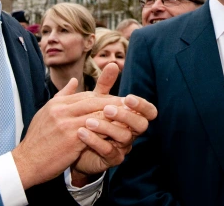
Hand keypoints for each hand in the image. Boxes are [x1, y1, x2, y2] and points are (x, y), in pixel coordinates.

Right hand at [11, 78, 118, 188]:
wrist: (25, 164)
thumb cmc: (38, 140)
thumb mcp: (46, 113)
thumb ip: (62, 96)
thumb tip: (75, 80)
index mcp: (57, 103)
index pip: (86, 95)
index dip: (104, 98)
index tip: (118, 101)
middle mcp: (61, 110)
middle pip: (94, 101)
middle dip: (113, 103)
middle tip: (129, 105)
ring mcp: (66, 124)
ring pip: (97, 115)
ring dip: (115, 116)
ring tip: (129, 118)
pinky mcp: (72, 138)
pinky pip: (96, 131)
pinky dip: (109, 131)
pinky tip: (119, 133)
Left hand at [71, 64, 157, 183]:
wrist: (75, 149)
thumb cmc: (90, 122)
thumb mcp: (97, 102)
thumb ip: (106, 85)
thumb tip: (113, 63)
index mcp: (132, 117)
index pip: (149, 112)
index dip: (142, 105)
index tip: (127, 98)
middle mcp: (132, 132)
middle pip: (141, 125)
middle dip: (126, 115)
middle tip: (107, 109)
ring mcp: (123, 147)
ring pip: (124, 138)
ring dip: (106, 128)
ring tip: (88, 121)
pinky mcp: (111, 160)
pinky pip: (108, 152)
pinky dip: (95, 141)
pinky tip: (81, 132)